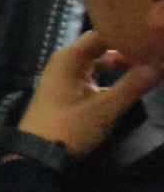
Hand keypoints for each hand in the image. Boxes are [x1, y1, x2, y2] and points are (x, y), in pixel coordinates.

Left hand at [18, 30, 162, 159]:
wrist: (39, 157)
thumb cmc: (69, 127)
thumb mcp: (105, 108)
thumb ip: (132, 86)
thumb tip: (159, 65)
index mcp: (68, 59)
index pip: (100, 34)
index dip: (125, 34)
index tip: (150, 37)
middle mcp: (66, 64)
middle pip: (100, 48)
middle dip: (126, 50)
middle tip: (156, 52)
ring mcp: (66, 80)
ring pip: (98, 65)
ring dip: (121, 66)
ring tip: (150, 66)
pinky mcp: (70, 95)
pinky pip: (94, 80)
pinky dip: (112, 80)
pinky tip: (132, 85)